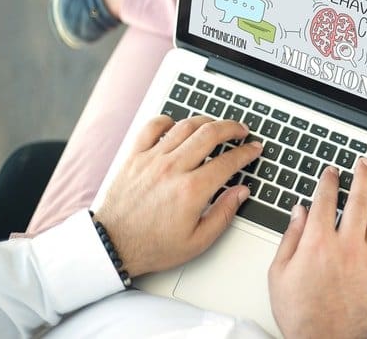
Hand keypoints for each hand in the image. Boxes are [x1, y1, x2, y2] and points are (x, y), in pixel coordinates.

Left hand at [94, 115, 261, 276]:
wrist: (112, 246)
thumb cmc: (152, 246)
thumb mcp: (198, 241)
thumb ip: (224, 213)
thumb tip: (241, 192)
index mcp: (192, 190)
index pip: (229, 161)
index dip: (247, 152)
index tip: (254, 149)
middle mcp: (173, 169)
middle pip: (210, 133)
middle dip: (232, 128)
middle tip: (241, 130)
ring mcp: (152, 159)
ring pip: (185, 125)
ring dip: (207, 121)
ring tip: (217, 125)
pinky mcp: (134, 156)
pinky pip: (153, 127)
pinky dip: (168, 121)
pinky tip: (177, 125)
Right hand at [268, 158, 366, 338]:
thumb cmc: (301, 313)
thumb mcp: (279, 273)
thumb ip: (290, 238)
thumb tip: (299, 212)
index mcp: (318, 243)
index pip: (326, 200)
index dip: (329, 181)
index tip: (332, 172)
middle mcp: (347, 246)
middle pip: (358, 200)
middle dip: (362, 176)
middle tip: (364, 164)